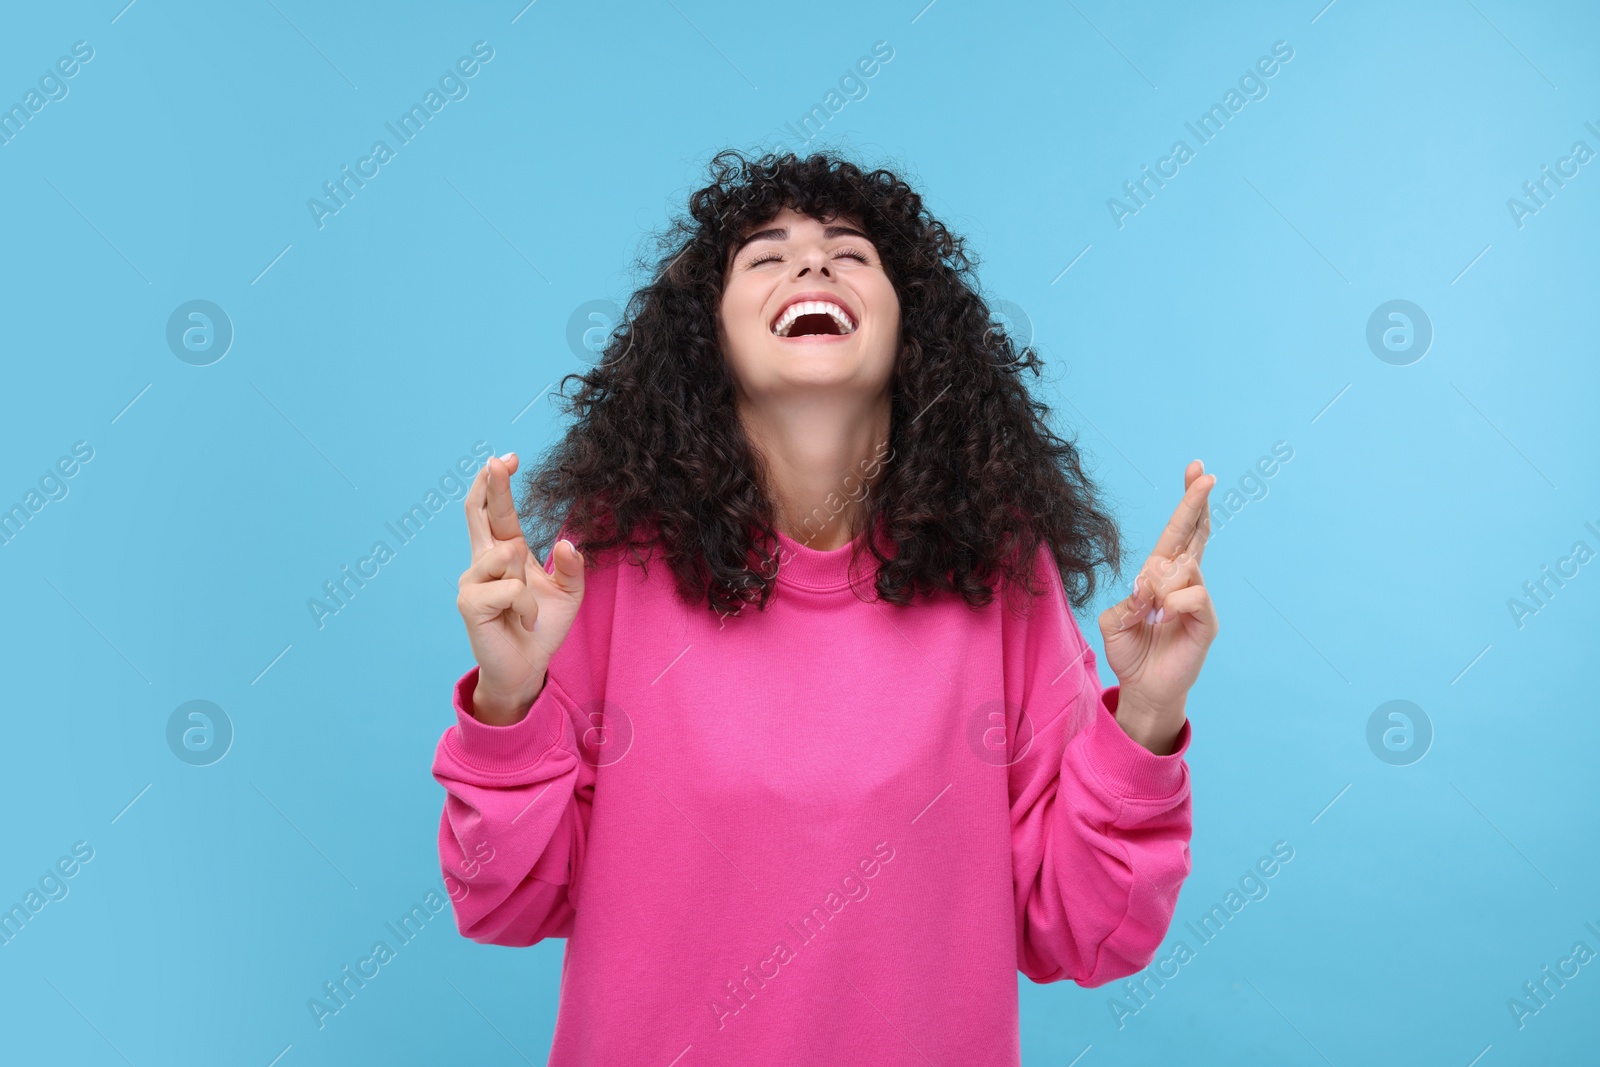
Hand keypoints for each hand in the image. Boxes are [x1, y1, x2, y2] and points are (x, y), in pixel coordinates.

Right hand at [456, 452, 585, 724]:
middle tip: (499, 461)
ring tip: (527, 612)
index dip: (498, 484)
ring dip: (530, 587)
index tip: (508, 458)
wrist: (528, 666)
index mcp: (505, 553)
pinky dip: (526, 606)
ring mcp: (472, 581)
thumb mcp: (568, 593)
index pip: (496, 512)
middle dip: (491, 485)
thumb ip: (570, 567)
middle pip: (480, 513)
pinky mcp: (469, 603)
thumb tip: (566, 542)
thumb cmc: (542, 626)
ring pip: (507, 555)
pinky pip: (511, 589)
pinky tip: (521, 621)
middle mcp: (483, 562)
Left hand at [1097, 460, 1218, 752]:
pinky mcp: (1206, 620)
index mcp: (1159, 575)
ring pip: (1184, 567)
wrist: (1144, 688)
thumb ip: (1126, 602)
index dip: (1188, 503)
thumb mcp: (1114, 623)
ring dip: (1160, 585)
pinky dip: (1173, 603)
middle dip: (1196, 502)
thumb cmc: (1130, 652)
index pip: (1177, 532)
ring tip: (1152, 611)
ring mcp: (1197, 598)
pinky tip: (1164, 617)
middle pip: (1195, 533)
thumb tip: (1150, 586)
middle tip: (1204, 475)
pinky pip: (1193, 595)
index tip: (1196, 469)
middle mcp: (1182, 582)